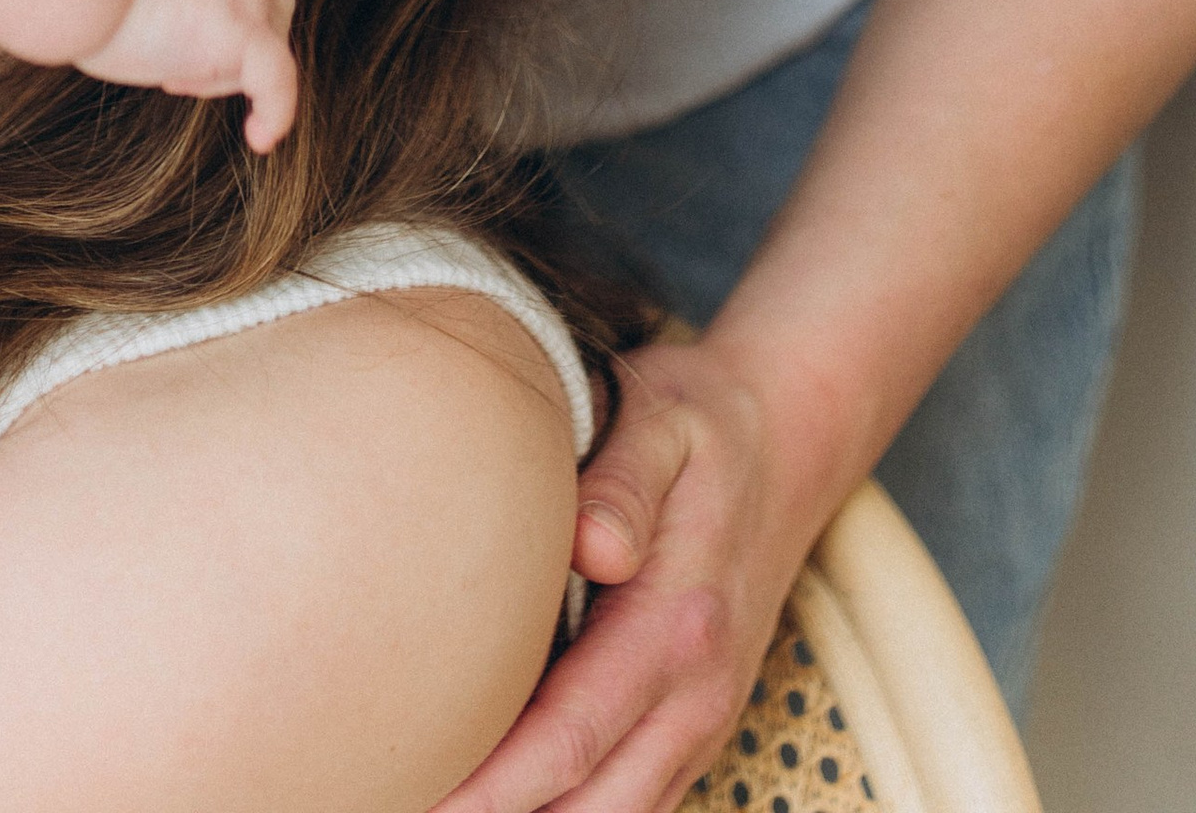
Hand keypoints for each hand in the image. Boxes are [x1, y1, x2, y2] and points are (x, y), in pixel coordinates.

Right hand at [74, 0, 299, 151]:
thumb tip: (123, 6)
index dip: (222, 13)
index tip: (176, 37)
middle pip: (269, 8)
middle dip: (233, 47)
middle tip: (174, 71)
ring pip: (267, 47)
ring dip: (224, 74)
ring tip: (169, 79)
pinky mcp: (241, 30)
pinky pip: (277, 79)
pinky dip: (276, 110)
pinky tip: (260, 138)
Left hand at [433, 335, 816, 812]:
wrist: (791, 441)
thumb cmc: (703, 425)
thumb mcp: (662, 422)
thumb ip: (622, 481)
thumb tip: (589, 546)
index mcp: (676, 624)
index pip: (569, 739)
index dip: (487, 786)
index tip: (418, 790)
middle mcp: (696, 694)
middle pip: (586, 807)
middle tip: (404, 796)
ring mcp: (702, 721)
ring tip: (442, 797)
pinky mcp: (696, 728)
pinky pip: (634, 802)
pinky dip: (570, 808)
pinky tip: (506, 788)